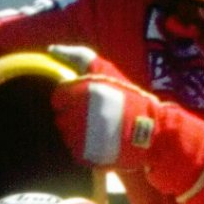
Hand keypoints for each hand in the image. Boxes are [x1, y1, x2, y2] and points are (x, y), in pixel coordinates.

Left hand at [50, 68, 203, 197]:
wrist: (152, 132)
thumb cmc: (129, 98)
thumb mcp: (106, 69)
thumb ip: (77, 56)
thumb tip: (51, 49)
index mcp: (80, 91)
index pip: (58, 97)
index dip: (71, 99)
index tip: (87, 101)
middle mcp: (77, 113)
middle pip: (60, 116)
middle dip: (74, 115)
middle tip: (97, 115)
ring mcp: (79, 136)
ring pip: (65, 134)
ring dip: (78, 131)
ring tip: (100, 129)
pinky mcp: (84, 154)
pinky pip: (74, 149)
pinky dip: (84, 147)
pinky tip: (101, 141)